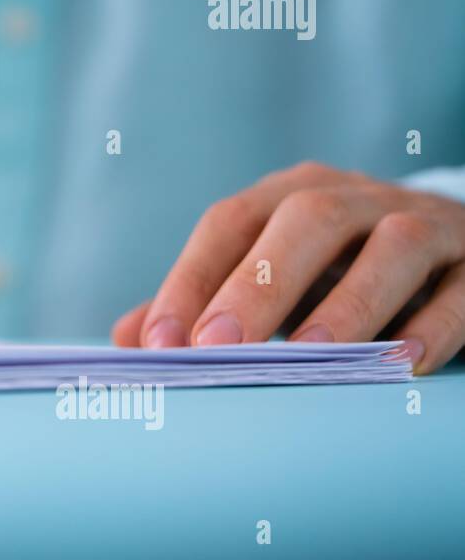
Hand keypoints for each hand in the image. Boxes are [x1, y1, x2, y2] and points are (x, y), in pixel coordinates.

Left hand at [112, 161, 464, 373]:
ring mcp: (422, 223)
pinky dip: (435, 324)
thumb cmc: (337, 271)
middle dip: (258, 284)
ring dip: (350, 301)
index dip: (190, 278)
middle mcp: (353, 198)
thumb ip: (205, 303)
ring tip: (313, 354)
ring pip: (392, 246)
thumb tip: (128, 339)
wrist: (451, 249)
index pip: (230, 224)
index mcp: (289, 196)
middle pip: (304, 223)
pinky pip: (463, 288)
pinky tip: (405, 363)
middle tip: (218, 346)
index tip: (158, 343)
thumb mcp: (272, 278)